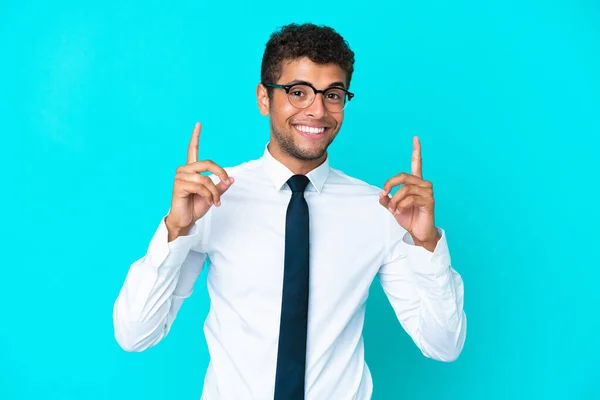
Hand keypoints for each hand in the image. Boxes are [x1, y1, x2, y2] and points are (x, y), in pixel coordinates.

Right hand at [165, 122, 233, 238]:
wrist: (186, 220)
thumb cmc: (196, 206)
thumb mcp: (213, 194)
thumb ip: (221, 185)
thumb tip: (231, 178)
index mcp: (192, 169)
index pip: (193, 149)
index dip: (195, 136)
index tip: (198, 124)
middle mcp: (184, 170)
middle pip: (207, 162)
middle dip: (220, 173)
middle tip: (226, 181)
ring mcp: (180, 177)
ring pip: (206, 179)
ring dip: (214, 191)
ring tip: (215, 201)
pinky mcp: (179, 186)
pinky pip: (201, 187)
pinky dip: (209, 195)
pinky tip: (209, 202)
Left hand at [379, 136, 438, 247]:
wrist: (417, 232)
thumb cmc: (407, 217)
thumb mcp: (392, 207)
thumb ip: (386, 199)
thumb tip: (381, 194)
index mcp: (416, 182)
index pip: (417, 163)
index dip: (416, 150)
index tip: (416, 138)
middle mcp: (423, 184)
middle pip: (403, 176)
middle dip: (389, 184)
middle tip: (384, 194)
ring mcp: (427, 192)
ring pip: (404, 189)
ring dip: (394, 201)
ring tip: (393, 210)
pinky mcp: (429, 201)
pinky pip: (409, 199)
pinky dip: (400, 206)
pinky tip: (401, 212)